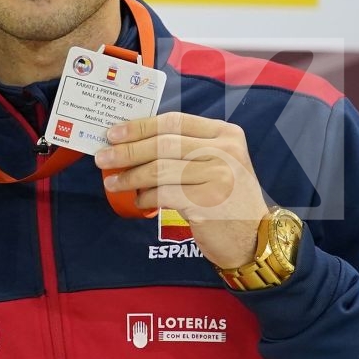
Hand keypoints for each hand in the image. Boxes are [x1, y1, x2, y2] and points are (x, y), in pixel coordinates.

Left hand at [95, 112, 269, 269]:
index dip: (140, 126)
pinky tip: (138, 200)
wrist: (254, 237)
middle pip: (164, 143)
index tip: (114, 132)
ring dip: (131, 176)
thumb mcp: (216, 163)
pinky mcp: (208, 202)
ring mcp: (219, 176)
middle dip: (128, 150)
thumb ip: (185, 149)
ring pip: (160, 169)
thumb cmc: (226, 198)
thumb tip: (133, 142)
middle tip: (103, 156)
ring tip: (113, 181)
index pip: (174, 121)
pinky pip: (164, 194)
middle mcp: (225, 150)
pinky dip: (146, 197)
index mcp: (225, 134)